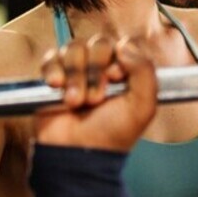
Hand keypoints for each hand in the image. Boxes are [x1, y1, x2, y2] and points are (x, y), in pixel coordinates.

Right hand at [35, 34, 157, 151]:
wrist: (79, 152)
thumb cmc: (113, 134)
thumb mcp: (143, 106)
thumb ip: (145, 72)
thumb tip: (125, 45)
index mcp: (127, 73)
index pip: (123, 45)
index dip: (118, 58)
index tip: (116, 78)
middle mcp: (102, 69)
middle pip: (98, 44)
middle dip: (96, 71)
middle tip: (95, 98)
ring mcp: (77, 71)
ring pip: (74, 49)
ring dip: (75, 76)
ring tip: (76, 102)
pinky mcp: (54, 76)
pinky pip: (52, 57)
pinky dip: (54, 70)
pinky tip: (57, 88)